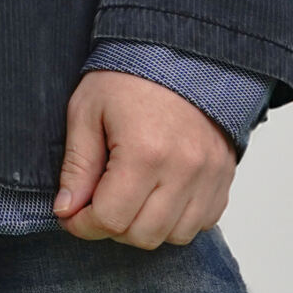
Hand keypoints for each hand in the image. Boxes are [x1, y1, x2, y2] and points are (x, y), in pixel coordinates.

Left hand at [54, 69, 235, 247]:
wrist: (178, 55)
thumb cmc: (127, 78)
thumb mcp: (86, 111)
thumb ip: (77, 166)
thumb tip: (66, 210)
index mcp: (145, 152)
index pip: (111, 218)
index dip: (83, 224)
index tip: (70, 215)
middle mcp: (184, 171)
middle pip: (143, 235)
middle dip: (111, 227)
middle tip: (94, 204)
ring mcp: (210, 178)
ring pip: (174, 236)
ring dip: (144, 227)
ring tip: (125, 197)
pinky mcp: (225, 180)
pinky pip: (201, 224)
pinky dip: (175, 220)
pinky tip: (155, 194)